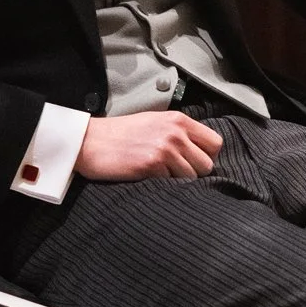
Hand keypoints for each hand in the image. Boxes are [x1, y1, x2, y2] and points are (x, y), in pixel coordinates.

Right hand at [76, 111, 223, 181]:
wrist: (90, 141)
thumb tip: (199, 151)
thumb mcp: (155, 122)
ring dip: (178, 182)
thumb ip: (179, 132)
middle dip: (195, 173)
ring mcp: (165, 149)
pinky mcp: (151, 166)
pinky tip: (148, 179)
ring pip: (191, 178)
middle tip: (175, 174)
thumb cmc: (121, 134)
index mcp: (179, 120)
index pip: (215, 143)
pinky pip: (171, 185)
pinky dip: (163, 186)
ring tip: (160, 176)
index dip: (207, 157)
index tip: (193, 163)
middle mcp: (175, 133)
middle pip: (207, 165)